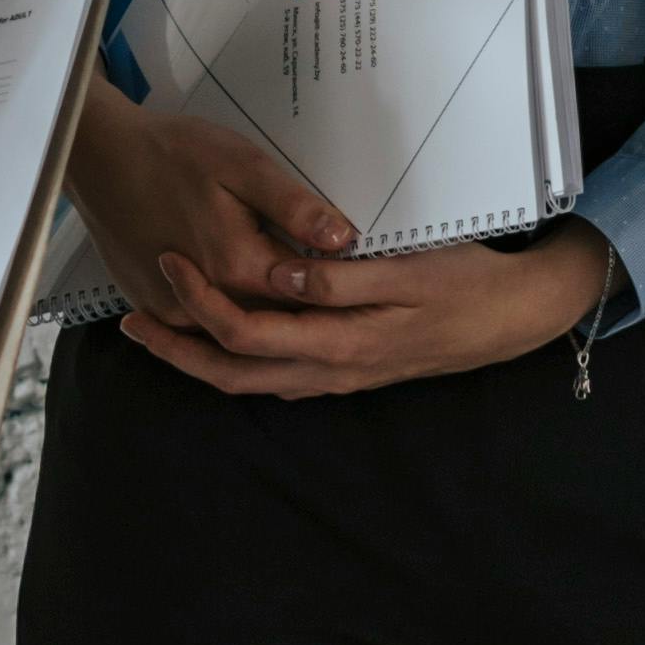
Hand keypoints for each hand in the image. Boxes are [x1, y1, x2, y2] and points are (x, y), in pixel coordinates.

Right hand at [68, 86, 358, 334]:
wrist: (101, 158)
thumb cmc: (173, 153)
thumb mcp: (242, 164)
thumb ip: (293, 206)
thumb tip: (344, 239)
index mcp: (238, 267)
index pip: (309, 296)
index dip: (338, 287)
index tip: (362, 272)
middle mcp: (207, 304)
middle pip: (275, 322)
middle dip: (308, 308)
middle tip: (336, 288)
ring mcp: (175, 314)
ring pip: (240, 331)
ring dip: (269, 318)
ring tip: (294, 291)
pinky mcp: (154, 309)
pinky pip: (203, 329)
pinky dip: (229, 317)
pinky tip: (245, 292)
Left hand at [76, 84, 609, 402]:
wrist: (513, 317)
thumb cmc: (466, 283)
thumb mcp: (409, 270)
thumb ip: (341, 278)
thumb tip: (280, 276)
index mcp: (339, 343)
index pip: (245, 335)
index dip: (198, 303)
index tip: (170, 262)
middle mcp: (330, 372)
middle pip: (232, 375)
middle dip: (177, 353)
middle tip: (131, 323)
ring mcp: (338, 377)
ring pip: (251, 383)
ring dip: (201, 361)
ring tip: (162, 331)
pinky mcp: (347, 371)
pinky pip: (277, 377)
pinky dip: (237, 362)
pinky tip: (225, 340)